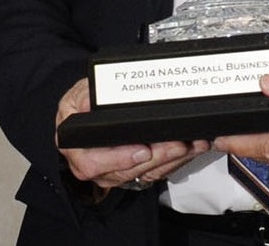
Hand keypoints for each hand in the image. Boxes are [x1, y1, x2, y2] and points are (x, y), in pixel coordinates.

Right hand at [55, 79, 209, 192]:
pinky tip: (190, 149)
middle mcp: (97, 168)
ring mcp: (117, 173)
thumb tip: (90, 100)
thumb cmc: (82, 106)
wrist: (85, 117)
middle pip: (129, 171)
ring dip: (172, 160)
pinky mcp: (135, 173)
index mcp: (78, 150)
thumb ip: (84, 96)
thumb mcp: (78, 96)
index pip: (94, 163)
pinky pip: (156, 172)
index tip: (142, 150)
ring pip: (146, 174)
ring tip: (191, 144)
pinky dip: (176, 161)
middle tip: (178, 144)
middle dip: (158, 158)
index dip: (120, 159)